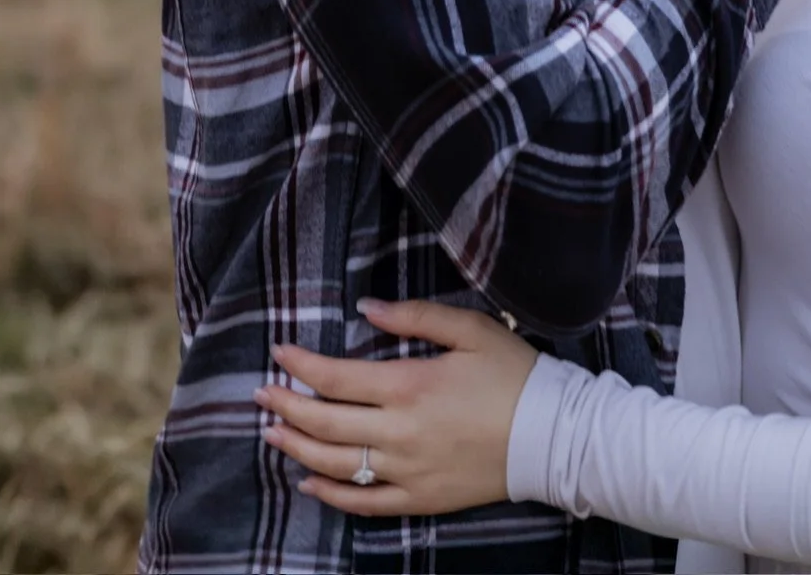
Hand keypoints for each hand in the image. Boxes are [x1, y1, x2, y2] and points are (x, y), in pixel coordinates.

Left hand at [254, 298, 539, 516]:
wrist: (550, 435)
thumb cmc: (513, 373)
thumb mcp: (470, 329)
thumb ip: (415, 316)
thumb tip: (367, 307)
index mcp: (410, 385)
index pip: (337, 377)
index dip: (302, 366)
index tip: (278, 354)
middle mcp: (399, 432)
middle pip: (326, 423)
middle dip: (287, 407)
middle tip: (260, 395)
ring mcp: (406, 471)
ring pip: (336, 465)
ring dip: (298, 449)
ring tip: (273, 434)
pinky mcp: (419, 499)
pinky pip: (364, 502)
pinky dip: (331, 493)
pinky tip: (311, 481)